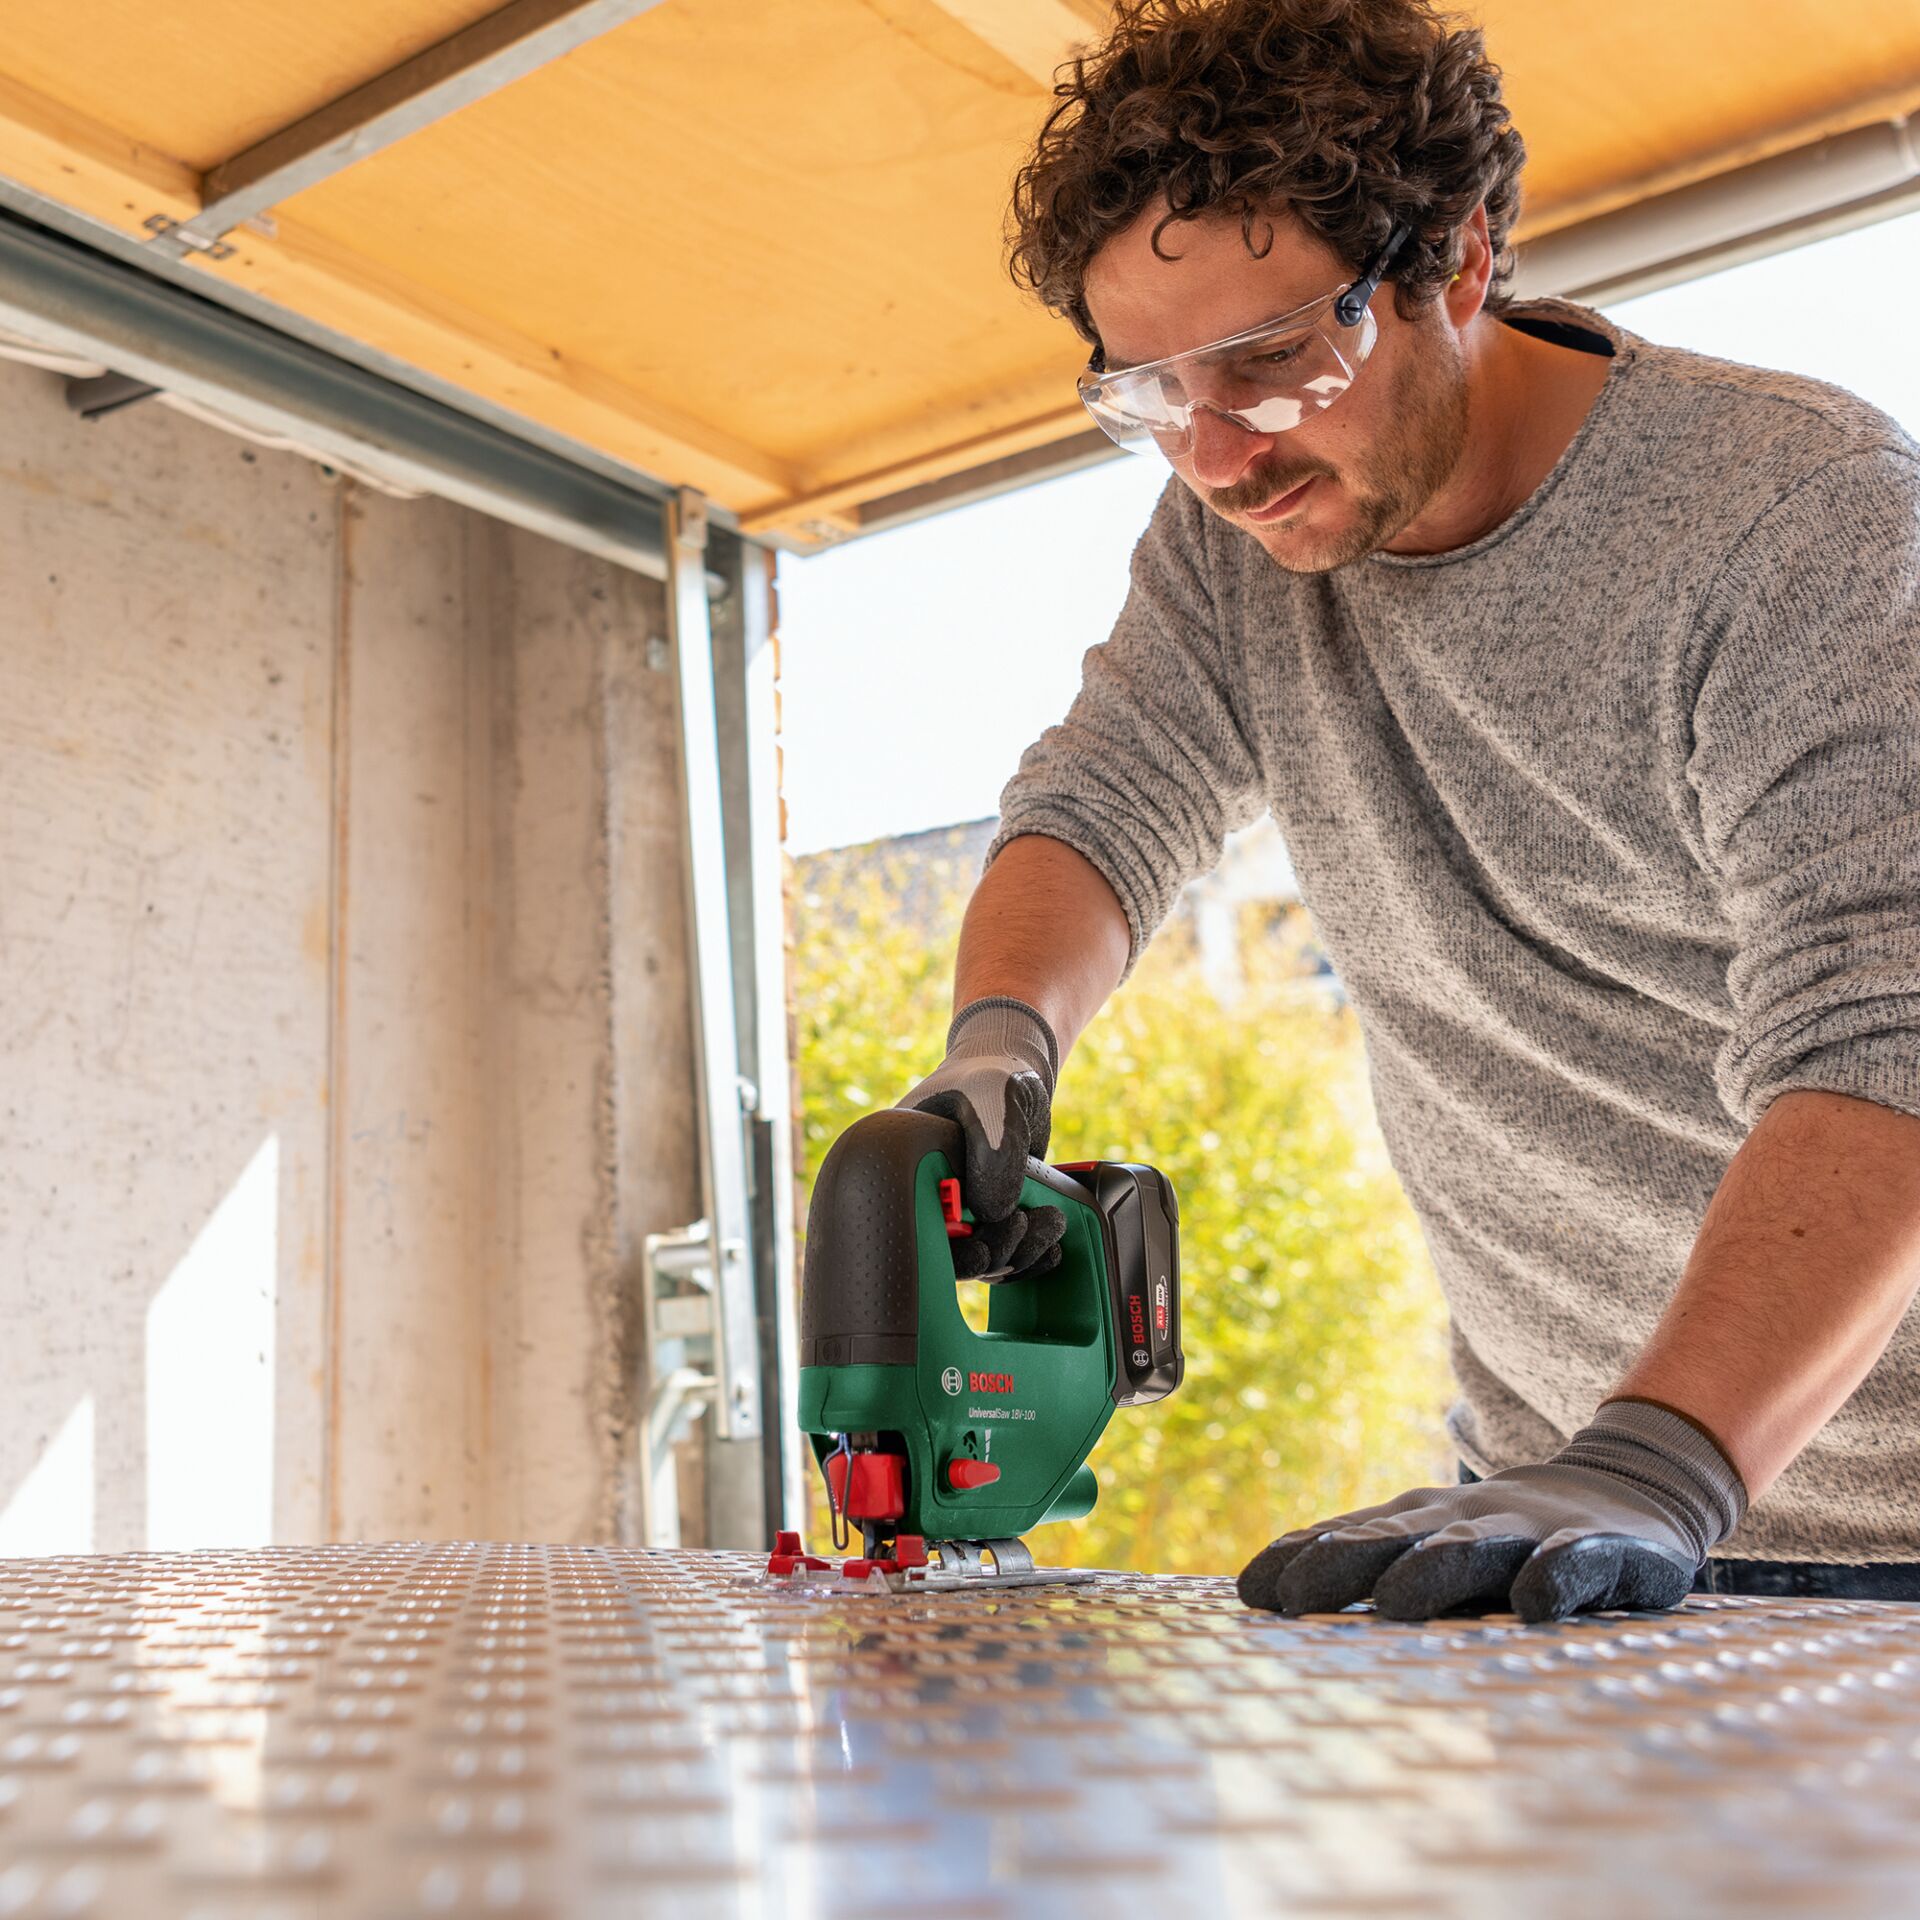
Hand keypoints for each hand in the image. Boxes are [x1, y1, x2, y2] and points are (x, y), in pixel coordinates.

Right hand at [897, 996, 1065, 1279]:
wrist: (1015, 1072)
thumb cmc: (992, 1075)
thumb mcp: (993, 1100)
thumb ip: (994, 1154)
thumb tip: (994, 1216)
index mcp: (905, 1165)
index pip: (916, 1227)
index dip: (948, 1250)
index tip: (980, 1247)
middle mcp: (928, 1193)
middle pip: (951, 1254)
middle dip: (992, 1252)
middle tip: (1022, 1226)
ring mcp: (960, 1207)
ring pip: (983, 1257)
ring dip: (1020, 1252)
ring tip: (1050, 1222)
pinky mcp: (989, 1213)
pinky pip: (1005, 1251)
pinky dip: (1031, 1255)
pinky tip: (1052, 1249)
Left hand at [1237, 1400, 1746, 1623]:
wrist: (1628, 1487)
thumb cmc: (1506, 1536)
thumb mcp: (1437, 1544)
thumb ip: (1369, 1562)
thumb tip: (1271, 1594)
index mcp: (1423, 1521)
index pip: (1351, 1535)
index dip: (1300, 1560)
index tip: (1250, 1591)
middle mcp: (1468, 1520)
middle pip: (1398, 1539)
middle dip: (1342, 1563)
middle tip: (1293, 1599)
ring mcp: (1534, 1532)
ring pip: (1476, 1548)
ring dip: (1433, 1570)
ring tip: (1393, 1601)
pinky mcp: (1604, 1550)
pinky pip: (1577, 1563)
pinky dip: (1554, 1576)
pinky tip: (1533, 1601)